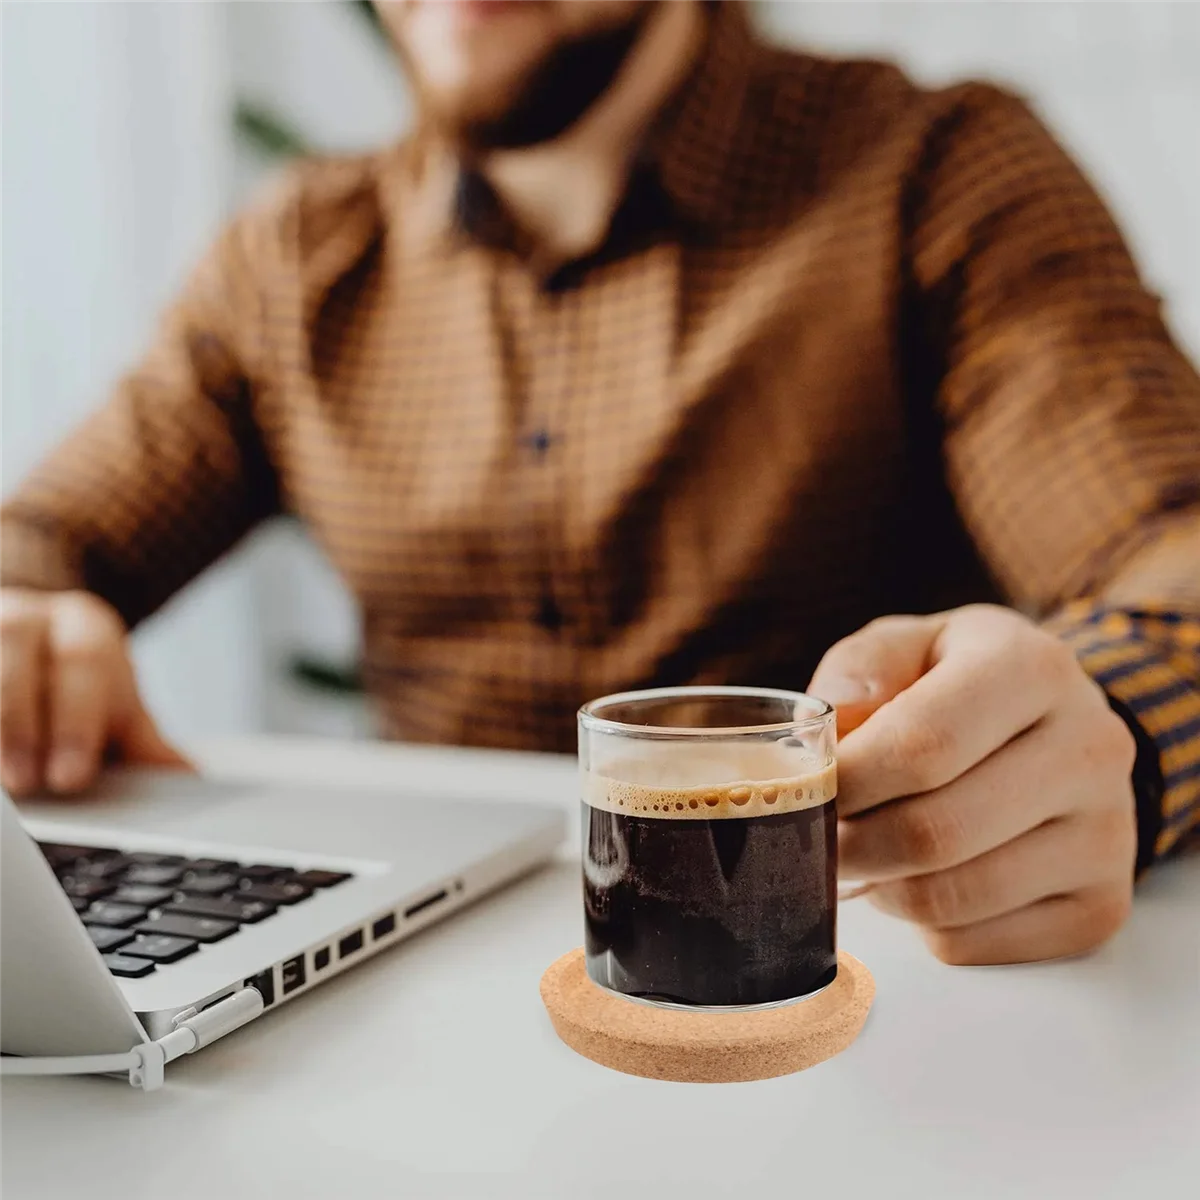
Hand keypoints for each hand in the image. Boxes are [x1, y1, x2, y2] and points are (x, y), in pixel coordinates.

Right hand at [0, 588, 188, 795]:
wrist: (33, 637)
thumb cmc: (77, 682)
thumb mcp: (114, 703)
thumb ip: (143, 742)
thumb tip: (188, 780)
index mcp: (82, 623)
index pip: (83, 660)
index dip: (76, 723)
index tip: (70, 779)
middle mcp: (27, 614)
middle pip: (19, 648)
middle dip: (23, 724)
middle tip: (28, 784)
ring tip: (3, 782)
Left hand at [809, 605, 1136, 964]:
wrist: (1060, 726)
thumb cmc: (959, 683)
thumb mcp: (909, 644)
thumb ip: (860, 670)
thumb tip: (832, 734)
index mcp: (1032, 669)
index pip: (922, 745)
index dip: (847, 782)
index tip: (802, 793)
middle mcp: (1088, 749)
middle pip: (934, 833)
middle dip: (850, 846)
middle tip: (817, 838)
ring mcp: (1106, 836)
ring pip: (949, 899)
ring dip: (881, 888)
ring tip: (869, 852)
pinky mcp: (1100, 905)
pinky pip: (974, 944)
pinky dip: (922, 924)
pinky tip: (922, 878)